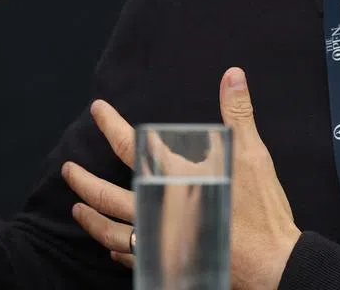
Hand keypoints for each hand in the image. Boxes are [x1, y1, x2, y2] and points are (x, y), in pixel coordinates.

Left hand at [62, 68, 301, 289]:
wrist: (272, 264)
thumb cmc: (261, 209)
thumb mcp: (251, 154)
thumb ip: (237, 112)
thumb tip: (232, 74)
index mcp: (173, 178)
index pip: (131, 146)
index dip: (110, 125)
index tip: (97, 111)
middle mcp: (159, 209)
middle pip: (107, 196)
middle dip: (84, 181)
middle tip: (67, 170)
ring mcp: (161, 240)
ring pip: (113, 232)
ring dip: (91, 220)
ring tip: (77, 208)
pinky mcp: (169, 263)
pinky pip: (133, 257)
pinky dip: (118, 250)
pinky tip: (113, 248)